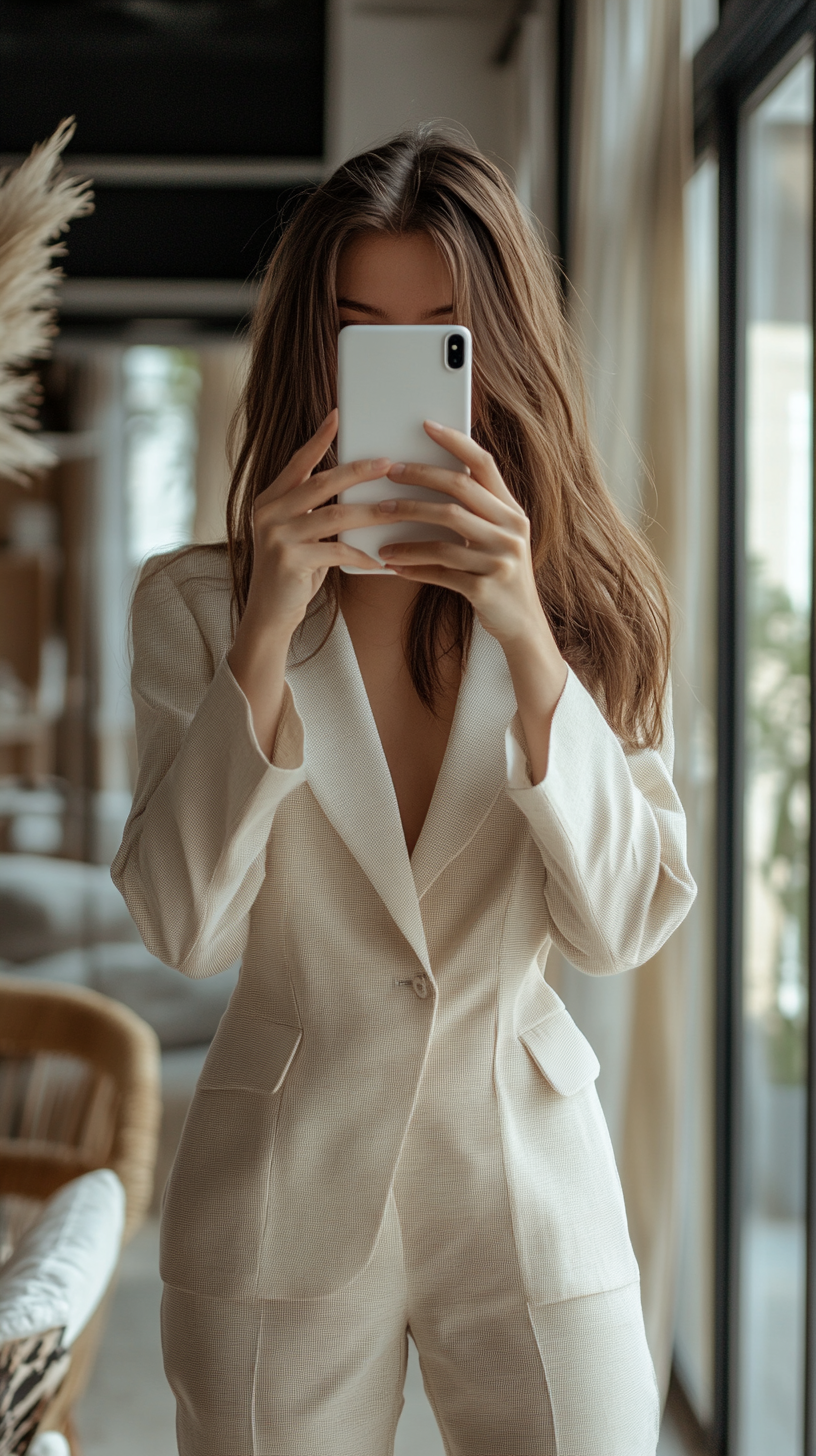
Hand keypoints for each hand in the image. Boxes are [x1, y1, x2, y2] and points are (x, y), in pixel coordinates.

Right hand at [240, 408, 389, 644]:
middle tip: (389, 463)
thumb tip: (356, 489)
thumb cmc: (293, 573)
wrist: (269, 615)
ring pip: (335, 515)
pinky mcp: (290, 560)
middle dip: (359, 471)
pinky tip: (381, 561)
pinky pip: (337, 551)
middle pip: (321, 482)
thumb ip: (316, 511)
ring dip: (371, 513)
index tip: (338, 416)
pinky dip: (362, 556)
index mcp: (270, 500)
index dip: (319, 438)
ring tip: (398, 510)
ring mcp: (276, 535)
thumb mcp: (300, 536)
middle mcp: (268, 512)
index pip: (298, 462)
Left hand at [377, 420, 567, 780]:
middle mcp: (511, 529)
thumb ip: (476, 510)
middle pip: (460, 492)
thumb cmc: (499, 575)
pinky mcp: (485, 587)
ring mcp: (501, 559)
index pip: (484, 464)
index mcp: (512, 510)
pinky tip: (390, 563)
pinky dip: (412, 565)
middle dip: (419, 478)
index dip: (455, 442)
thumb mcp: (497, 538)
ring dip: (407, 528)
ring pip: (445, 533)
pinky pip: (440, 571)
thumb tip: (431, 478)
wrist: (521, 626)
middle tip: (388, 473)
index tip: (425, 426)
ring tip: (379, 526)